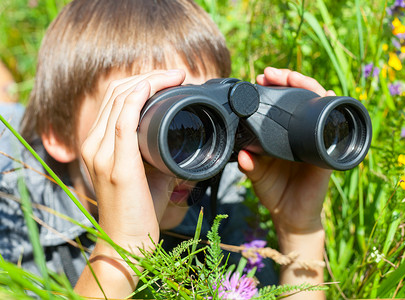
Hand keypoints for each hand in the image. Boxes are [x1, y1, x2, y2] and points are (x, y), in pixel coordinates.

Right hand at [81, 70, 185, 250]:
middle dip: (148, 76)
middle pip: (116, 93)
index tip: (168, 78)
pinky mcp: (116, 164)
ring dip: (149, 81)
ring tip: (174, 76)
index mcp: (98, 144)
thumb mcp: (147, 172)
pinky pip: (124, 118)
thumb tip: (185, 138)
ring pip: (121, 100)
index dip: (140, 82)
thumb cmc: (140, 209)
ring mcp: (101, 153)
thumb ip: (157, 152)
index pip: (114, 100)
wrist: (128, 242)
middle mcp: (93, 145)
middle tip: (175, 74)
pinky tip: (155, 85)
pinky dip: (140, 96)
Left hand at [238, 67, 334, 234]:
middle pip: (301, 97)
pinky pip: (333, 126)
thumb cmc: (275, 193)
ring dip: (306, 86)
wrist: (292, 216)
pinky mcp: (327, 150)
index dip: (274, 88)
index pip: (282, 104)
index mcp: (284, 134)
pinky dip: (331, 109)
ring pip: (317, 103)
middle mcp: (301, 132)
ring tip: (290, 78)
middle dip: (288, 80)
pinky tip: (326, 95)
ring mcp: (316, 138)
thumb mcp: (257, 177)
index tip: (260, 79)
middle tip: (270, 74)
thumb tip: (243, 153)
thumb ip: (250, 166)